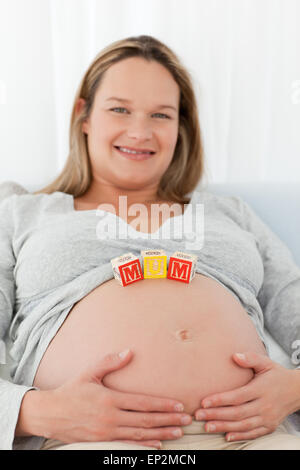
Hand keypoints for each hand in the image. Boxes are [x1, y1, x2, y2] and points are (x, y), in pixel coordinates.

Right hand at [25, 349, 190, 448]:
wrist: (50, 414)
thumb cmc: (71, 391)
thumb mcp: (89, 373)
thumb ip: (110, 362)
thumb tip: (129, 352)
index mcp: (109, 399)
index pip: (142, 403)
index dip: (162, 405)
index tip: (178, 405)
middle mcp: (110, 417)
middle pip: (145, 420)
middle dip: (168, 420)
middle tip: (186, 421)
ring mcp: (107, 432)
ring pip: (139, 434)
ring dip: (161, 433)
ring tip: (178, 433)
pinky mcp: (102, 441)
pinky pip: (127, 444)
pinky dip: (144, 445)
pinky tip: (157, 444)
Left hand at [194, 351, 299, 441]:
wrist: (297, 391)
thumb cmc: (277, 375)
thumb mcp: (266, 363)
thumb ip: (251, 358)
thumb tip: (235, 356)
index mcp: (261, 389)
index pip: (237, 397)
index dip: (220, 400)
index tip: (204, 402)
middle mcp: (264, 405)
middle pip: (237, 413)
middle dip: (216, 415)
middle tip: (198, 416)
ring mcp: (268, 418)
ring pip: (243, 425)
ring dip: (224, 427)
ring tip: (207, 427)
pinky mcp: (270, 426)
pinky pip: (253, 433)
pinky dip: (240, 436)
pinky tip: (226, 436)